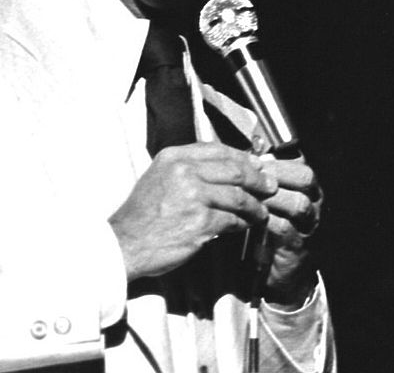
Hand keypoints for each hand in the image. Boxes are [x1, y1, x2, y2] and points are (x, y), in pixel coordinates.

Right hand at [109, 142, 276, 280]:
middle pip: (234, 170)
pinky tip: (244, 226)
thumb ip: (188, 170)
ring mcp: (193, 196)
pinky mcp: (200, 221)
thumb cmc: (142, 216)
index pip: (218, 149)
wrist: (125, 243)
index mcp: (173, 157)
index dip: (242, 158)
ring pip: (238, 196)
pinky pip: (232, 220)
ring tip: (260, 212)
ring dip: (254, 206)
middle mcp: (183, 171)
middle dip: (257, 180)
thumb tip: (226, 169)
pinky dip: (243, 224)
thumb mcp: (159, 178)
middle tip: (269, 187)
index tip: (256, 165)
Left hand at [258, 153, 322, 307]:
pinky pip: (285, 228)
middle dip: (276, 173)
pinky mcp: (299, 247)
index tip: (255, 157)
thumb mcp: (270, 202)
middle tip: (252, 177)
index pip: (300, 163)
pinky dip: (266, 220)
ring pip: (298, 202)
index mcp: (308, 189)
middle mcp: (315, 203)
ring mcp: (310, 226)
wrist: (284, 273)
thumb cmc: (272, 231)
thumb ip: (263, 182)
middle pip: (305, 178)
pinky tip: (250, 217)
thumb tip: (246, 157)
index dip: (278, 158)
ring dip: (271, 197)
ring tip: (250, 196)